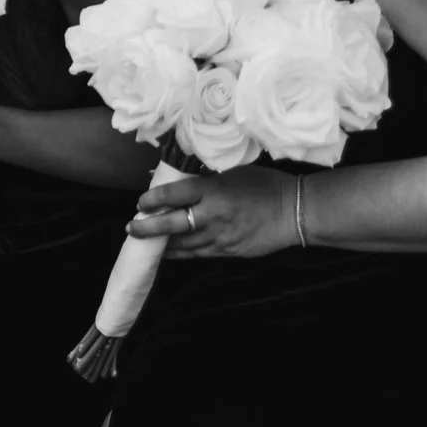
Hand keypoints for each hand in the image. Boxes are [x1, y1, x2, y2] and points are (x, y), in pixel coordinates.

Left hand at [125, 166, 303, 258]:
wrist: (296, 211)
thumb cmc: (266, 185)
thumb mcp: (234, 172)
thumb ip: (207, 179)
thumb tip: (180, 179)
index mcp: (213, 191)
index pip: (173, 195)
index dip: (152, 199)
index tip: (140, 203)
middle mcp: (213, 216)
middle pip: (171, 224)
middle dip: (147, 228)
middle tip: (131, 228)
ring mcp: (221, 237)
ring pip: (182, 244)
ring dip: (161, 242)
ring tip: (145, 241)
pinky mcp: (228, 252)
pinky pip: (198, 254)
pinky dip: (181, 253)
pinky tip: (168, 251)